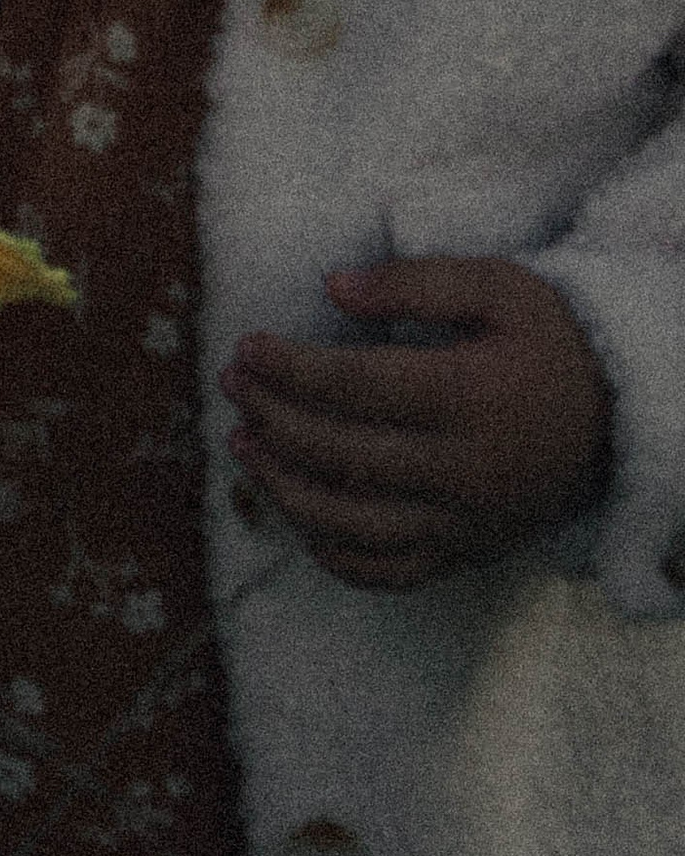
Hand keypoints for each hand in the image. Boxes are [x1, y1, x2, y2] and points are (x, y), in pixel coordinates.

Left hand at [222, 258, 611, 590]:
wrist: (623, 422)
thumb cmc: (550, 343)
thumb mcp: (499, 288)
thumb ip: (416, 283)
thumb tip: (333, 286)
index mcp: (468, 398)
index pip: (354, 387)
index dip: (288, 369)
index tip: (245, 347)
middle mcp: (462, 471)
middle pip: (341, 454)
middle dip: (272, 418)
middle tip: (231, 385)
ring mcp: (464, 523)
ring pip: (353, 525)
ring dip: (284, 489)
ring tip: (244, 446)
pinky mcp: (467, 554)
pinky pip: (389, 572)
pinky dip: (334, 555)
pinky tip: (298, 517)